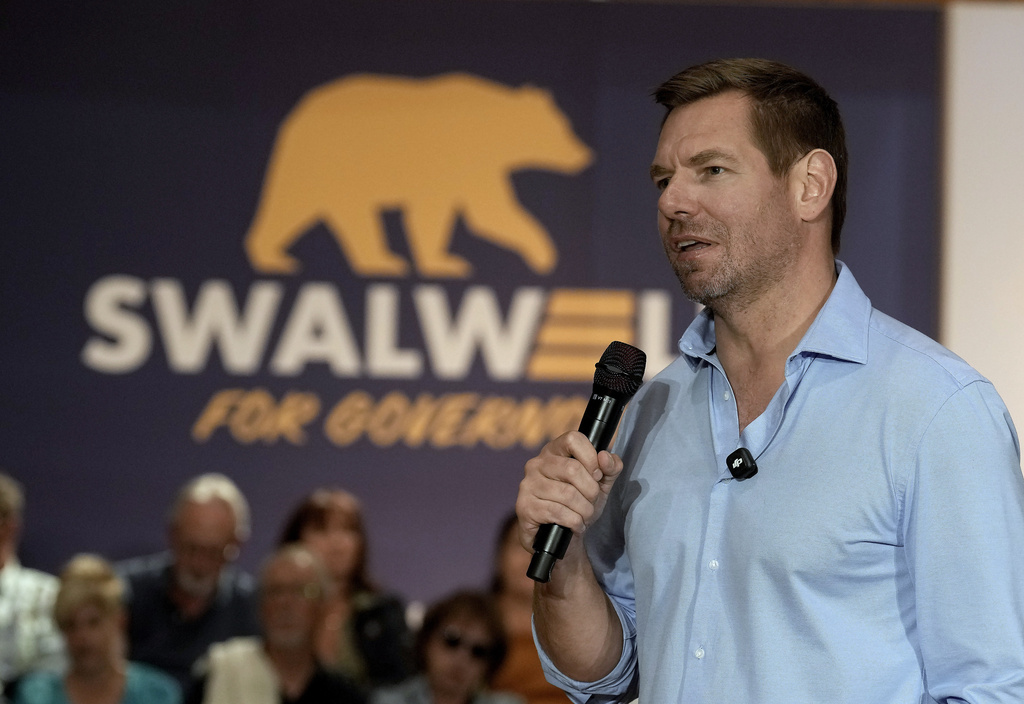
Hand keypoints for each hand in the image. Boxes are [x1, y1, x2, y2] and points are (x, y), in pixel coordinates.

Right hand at [515, 430, 623, 554]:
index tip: (596, 475)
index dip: (591, 458)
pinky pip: (557, 512)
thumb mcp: (601, 485)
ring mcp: (528, 485)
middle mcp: (536, 464)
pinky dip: (574, 522)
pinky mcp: (524, 506)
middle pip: (573, 469)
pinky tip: (575, 525)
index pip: (573, 439)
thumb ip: (610, 468)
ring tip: (584, 516)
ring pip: (567, 494)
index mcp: (554, 451)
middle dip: (591, 491)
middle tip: (591, 502)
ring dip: (584, 510)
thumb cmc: (579, 505)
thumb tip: (605, 456)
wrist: (561, 538)